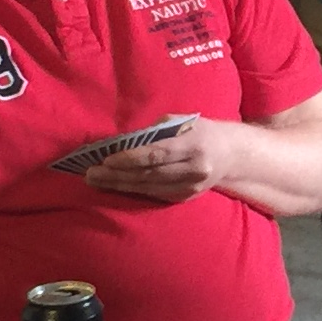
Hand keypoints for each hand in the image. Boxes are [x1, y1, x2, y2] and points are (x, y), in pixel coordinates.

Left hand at [82, 116, 229, 205]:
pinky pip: (155, 194)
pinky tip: (115, 186)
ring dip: (119, 185)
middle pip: (149, 174)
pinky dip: (133, 190)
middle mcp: (195, 169)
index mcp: (194, 145)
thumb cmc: (199, 132)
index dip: (130, 159)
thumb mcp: (181, 122)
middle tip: (91, 174)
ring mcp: (191, 187)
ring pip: (149, 188)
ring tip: (96, 181)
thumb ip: (154, 132)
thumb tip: (122, 142)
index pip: (157, 154)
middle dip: (117, 175)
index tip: (107, 160)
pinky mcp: (186, 198)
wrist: (230, 155)